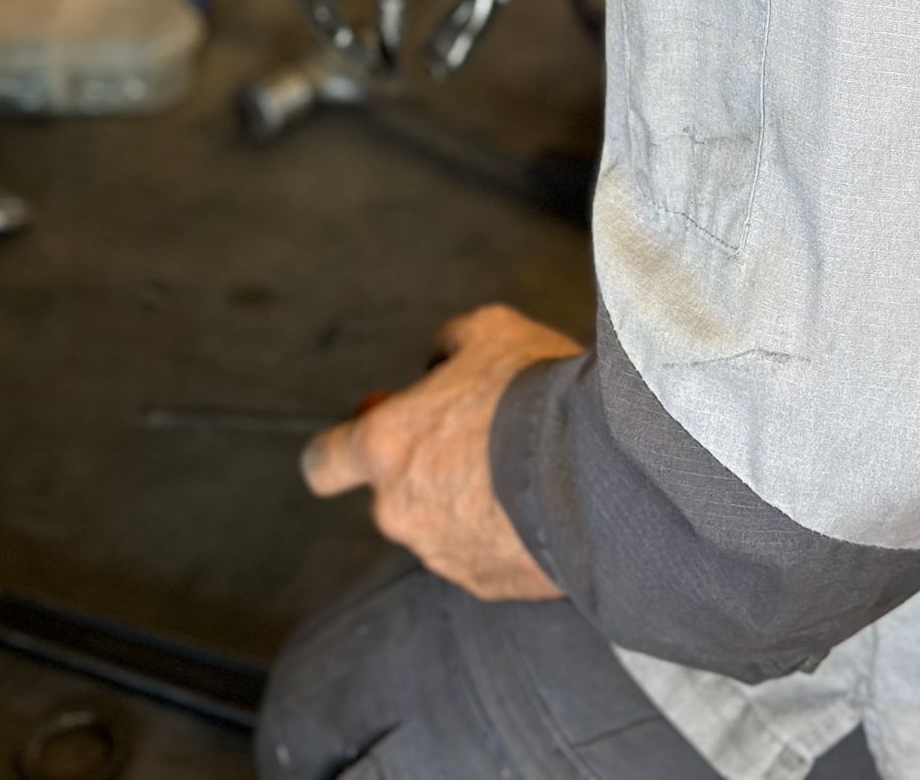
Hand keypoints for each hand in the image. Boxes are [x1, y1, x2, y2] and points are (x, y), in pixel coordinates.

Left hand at [300, 304, 579, 600]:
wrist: (597, 469)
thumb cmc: (531, 391)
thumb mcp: (488, 332)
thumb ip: (449, 346)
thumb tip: (440, 364)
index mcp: (384, 447)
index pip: (322, 464)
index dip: (337, 452)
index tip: (366, 436)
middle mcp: (400, 511)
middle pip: (393, 494)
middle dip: (425, 467)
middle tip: (478, 434)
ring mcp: (444, 557)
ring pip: (440, 526)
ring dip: (468, 500)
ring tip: (525, 464)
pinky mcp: (491, 587)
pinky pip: (486, 554)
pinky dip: (504, 533)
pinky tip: (543, 500)